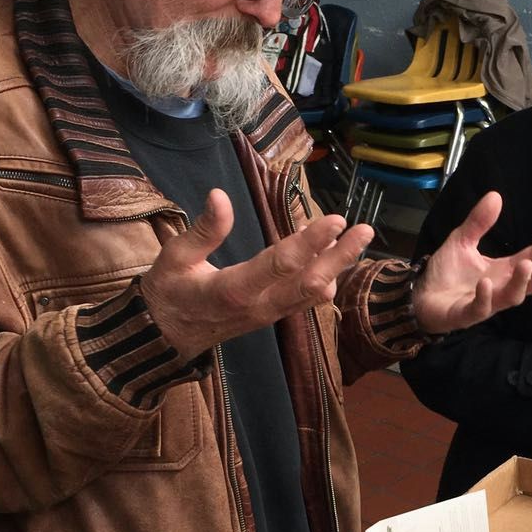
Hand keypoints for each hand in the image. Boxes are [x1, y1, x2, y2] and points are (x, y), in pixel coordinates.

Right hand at [143, 188, 372, 361]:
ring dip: (337, 266)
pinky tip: (333, 258)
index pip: (281, 264)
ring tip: (355, 238)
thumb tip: (219, 195)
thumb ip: (203, 229)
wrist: (166, 336)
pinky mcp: (274, 317)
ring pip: (313, 293)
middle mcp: (260, 306)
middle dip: (341, 256)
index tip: (335, 220)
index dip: (312, 242)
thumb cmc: (169, 291)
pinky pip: (306, 301)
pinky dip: (325, 279)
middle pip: (310, 283)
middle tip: (365, 230)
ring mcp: (270, 315)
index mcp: (233, 290)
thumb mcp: (175, 257)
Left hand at [412, 191, 531, 334]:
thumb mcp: (462, 240)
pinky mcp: (467, 314)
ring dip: (521, 281)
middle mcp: (501, 287)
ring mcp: (487, 303)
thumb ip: (479, 222)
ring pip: (512, 297)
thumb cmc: (446, 273)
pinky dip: (485, 296)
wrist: (419, 297)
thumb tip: (496, 195)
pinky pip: (480, 309)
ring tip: (526, 264)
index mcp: (504, 270)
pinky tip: (486, 283)